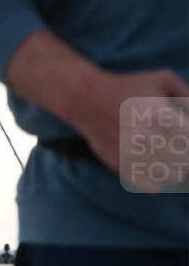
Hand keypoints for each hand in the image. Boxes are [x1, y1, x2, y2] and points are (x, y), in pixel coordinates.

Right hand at [7, 32, 188, 188]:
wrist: (87, 100)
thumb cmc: (127, 87)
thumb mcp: (162, 79)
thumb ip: (187, 96)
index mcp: (163, 118)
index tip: (183, 135)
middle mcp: (148, 139)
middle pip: (184, 162)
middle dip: (184, 155)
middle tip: (177, 147)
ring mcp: (133, 156)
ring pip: (170, 177)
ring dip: (175, 170)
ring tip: (168, 158)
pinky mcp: (121, 166)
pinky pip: (149, 187)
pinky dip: (157, 182)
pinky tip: (155, 169)